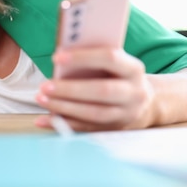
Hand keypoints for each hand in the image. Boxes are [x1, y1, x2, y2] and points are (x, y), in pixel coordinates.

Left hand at [35, 47, 154, 131]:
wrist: (145, 101)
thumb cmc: (118, 75)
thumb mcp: (114, 62)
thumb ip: (93, 59)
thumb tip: (60, 59)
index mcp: (133, 69)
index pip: (109, 58)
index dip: (83, 57)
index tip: (57, 57)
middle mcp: (134, 93)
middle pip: (101, 91)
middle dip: (70, 89)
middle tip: (45, 86)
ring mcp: (125, 114)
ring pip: (94, 113)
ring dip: (64, 107)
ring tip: (42, 99)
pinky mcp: (113, 129)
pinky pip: (86, 129)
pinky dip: (62, 124)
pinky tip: (44, 120)